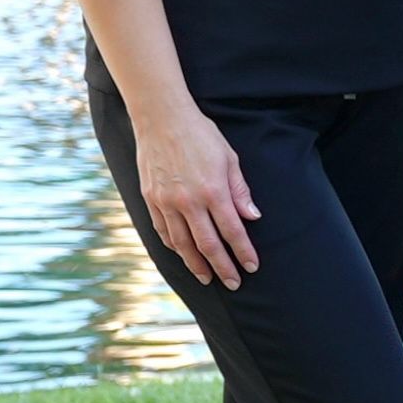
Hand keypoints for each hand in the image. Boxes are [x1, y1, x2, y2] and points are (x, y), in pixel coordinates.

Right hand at [134, 99, 261, 290]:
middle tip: (233, 283)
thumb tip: (252, 217)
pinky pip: (163, 230)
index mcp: (213, 190)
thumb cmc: (201, 135)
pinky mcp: (150, 199)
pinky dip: (174, 247)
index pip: (232, 230)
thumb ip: (240, 190)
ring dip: (196, 264)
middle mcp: (188, 201)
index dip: (243, 251)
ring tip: (207, 277)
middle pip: (208, 244)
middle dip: (222, 266)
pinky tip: (183, 255)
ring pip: (182, 243)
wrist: (162, 119)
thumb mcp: (229, 158)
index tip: (251, 267)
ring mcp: (166, 202)